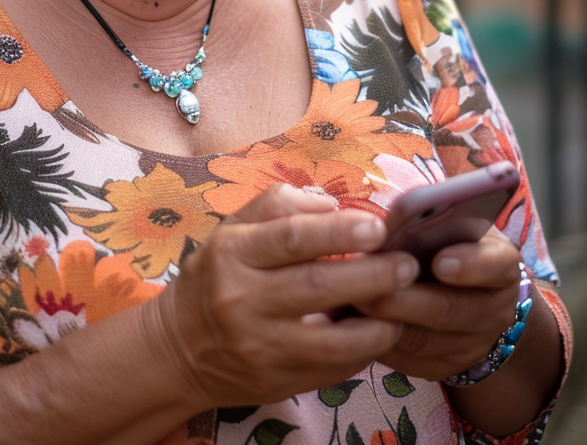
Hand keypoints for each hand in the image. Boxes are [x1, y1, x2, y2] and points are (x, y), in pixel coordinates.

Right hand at [151, 184, 419, 410]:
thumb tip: (331, 204)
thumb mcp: (232, 229)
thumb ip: (278, 205)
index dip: (338, 231)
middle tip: (408, 265)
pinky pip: (331, 369)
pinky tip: (379, 333)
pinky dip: (362, 353)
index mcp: (233, 253)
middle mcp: (243, 300)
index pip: (291, 238)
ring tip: (405, 305)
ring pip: (331, 339)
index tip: (378, 227)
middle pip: (316, 286)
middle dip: (371, 275)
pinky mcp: (276, 382)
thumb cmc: (215, 275)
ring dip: (377, 323)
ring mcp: (260, 346)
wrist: (178, 349)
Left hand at [354, 227, 522, 381]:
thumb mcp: (450, 222)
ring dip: (383, 322)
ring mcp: (470, 345)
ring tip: (352, 301)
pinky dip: (376, 342)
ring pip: (423, 341)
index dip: (470, 265)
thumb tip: (388, 223)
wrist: (468, 293)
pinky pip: (405, 360)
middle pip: (449, 310)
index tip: (440, 261)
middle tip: (369, 286)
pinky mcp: (441, 367)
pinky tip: (353, 324)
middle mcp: (493, 310)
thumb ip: (429, 219)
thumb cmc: (449, 241)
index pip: (495, 265)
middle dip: (406, 300)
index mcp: (500, 263)